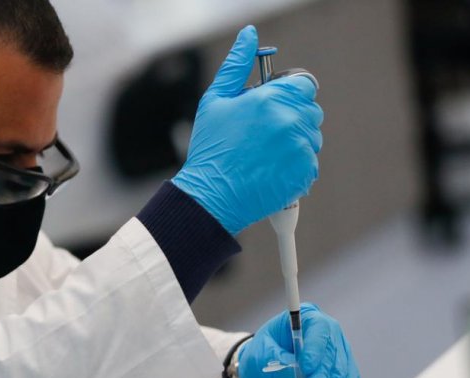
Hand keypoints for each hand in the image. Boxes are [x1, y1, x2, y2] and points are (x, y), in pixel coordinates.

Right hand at [172, 25, 323, 235]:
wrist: (211, 196)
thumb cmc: (210, 150)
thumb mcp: (215, 101)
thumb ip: (236, 65)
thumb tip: (249, 35)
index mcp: (271, 99)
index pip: (303, 84)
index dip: (289, 94)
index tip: (274, 106)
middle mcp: (290, 121)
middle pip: (310, 110)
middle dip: (293, 118)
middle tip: (265, 135)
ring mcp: (300, 148)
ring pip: (312, 137)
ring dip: (295, 142)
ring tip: (266, 155)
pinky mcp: (304, 173)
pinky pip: (310, 162)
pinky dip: (295, 166)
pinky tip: (271, 170)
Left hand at [237, 303, 359, 377]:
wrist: (265, 377)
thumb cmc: (260, 358)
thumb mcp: (257, 356)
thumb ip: (274, 360)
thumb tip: (293, 369)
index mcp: (306, 318)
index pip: (319, 328)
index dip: (316, 347)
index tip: (306, 367)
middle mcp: (326, 333)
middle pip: (334, 353)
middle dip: (323, 376)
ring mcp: (337, 354)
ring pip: (342, 374)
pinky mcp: (342, 374)